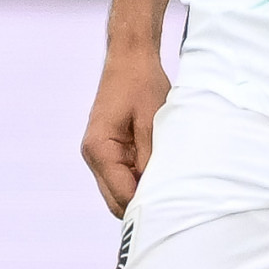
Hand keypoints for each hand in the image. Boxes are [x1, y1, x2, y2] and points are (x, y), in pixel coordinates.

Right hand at [81, 47, 174, 216]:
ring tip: (170, 186)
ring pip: (118, 192)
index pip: (122, 195)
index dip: (146, 206)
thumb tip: (155, 192)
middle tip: (175, 203)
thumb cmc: (141, 84)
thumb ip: (150, 158)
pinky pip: (121, 177)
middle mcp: (92, 156)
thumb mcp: (151, 122)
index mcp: (99, 149)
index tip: (174, 209)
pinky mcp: (107, 151)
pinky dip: (139, 180)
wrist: (130, 59)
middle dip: (142, 205)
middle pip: (116, 201)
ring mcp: (97, 155)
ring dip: (141, 192)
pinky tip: (160, 172)